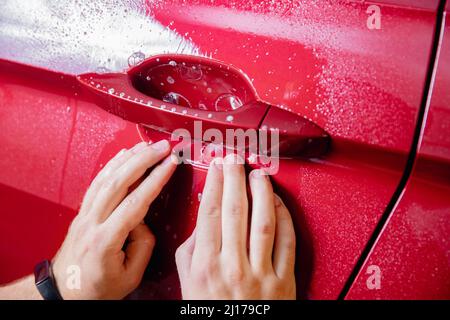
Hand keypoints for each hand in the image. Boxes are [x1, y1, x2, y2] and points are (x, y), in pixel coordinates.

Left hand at [52, 140, 176, 298]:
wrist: (64, 290)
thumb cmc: (95, 287)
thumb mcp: (130, 276)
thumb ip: (143, 246)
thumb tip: (145, 222)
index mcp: (106, 240)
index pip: (136, 201)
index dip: (156, 179)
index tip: (170, 164)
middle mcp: (92, 222)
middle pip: (119, 182)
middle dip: (144, 160)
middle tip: (162, 147)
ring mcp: (84, 214)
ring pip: (106, 177)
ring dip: (128, 158)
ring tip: (146, 145)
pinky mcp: (82, 211)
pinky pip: (97, 182)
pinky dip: (111, 165)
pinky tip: (123, 156)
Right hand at [175, 154, 295, 298]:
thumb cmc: (211, 310)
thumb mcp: (188, 282)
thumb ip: (191, 248)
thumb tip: (203, 216)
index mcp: (205, 265)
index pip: (209, 211)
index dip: (214, 183)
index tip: (216, 166)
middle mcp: (232, 267)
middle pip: (234, 209)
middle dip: (235, 177)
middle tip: (235, 160)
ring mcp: (260, 274)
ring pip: (263, 220)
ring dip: (261, 191)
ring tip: (258, 173)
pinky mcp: (283, 281)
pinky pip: (286, 241)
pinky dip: (284, 217)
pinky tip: (277, 201)